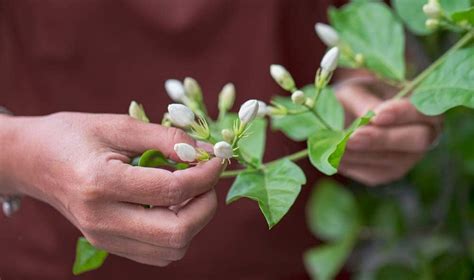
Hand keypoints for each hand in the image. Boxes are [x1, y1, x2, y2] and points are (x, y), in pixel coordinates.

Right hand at [0, 112, 222, 265]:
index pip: (172, 190)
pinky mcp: (108, 245)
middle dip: (206, 205)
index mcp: (101, 183)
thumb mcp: (119, 126)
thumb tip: (206, 153)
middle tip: (208, 179)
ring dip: (195, 221)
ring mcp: (104, 238)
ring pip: (171, 249)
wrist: (34, 161)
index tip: (217, 158)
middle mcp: (102, 220)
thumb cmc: (74, 136)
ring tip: (191, 190)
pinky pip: (158, 253)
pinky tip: (173, 205)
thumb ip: (166, 139)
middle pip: (176, 233)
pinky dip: (178, 232)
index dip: (205, 174)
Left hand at [336, 81, 441, 185]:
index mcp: (424, 108)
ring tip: (334, 146)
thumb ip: (364, 102)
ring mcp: (406, 159)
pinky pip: (372, 172)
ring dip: (361, 154)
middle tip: (353, 137)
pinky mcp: (385, 173)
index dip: (403, 114)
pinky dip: (351, 164)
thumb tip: (368, 119)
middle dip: (383, 139)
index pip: (426, 111)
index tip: (377, 115)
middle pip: (416, 141)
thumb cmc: (356, 95)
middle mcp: (424, 136)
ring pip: (391, 161)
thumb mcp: (356, 90)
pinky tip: (332, 156)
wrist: (346, 114)